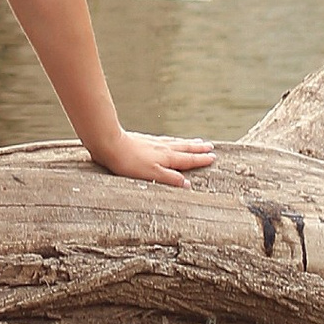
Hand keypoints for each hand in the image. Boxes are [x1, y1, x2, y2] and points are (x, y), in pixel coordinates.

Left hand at [89, 130, 216, 184]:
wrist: (110, 143)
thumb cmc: (129, 162)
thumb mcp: (151, 174)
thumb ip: (169, 178)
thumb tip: (188, 184)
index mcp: (166, 158)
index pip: (187, 159)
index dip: (200, 159)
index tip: (213, 157)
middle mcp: (162, 148)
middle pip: (184, 148)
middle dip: (197, 149)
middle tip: (210, 146)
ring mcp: (153, 142)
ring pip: (175, 142)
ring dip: (187, 143)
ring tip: (196, 141)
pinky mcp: (144, 140)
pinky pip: (164, 140)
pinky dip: (173, 140)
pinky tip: (169, 140)